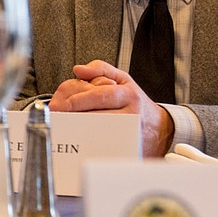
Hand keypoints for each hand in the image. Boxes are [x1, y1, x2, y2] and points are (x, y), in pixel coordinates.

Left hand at [48, 60, 174, 156]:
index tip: (60, 105)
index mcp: (128, 94)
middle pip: (97, 114)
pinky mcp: (127, 146)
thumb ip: (100, 70)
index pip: (99, 96)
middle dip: (74, 116)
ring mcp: (129, 131)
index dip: (78, 100)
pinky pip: (106, 145)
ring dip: (79, 129)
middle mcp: (131, 113)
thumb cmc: (136, 102)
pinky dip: (90, 142)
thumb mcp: (123, 79)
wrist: (160, 127)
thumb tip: (78, 70)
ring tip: (64, 127)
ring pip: (100, 131)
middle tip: (57, 117)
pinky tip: (79, 139)